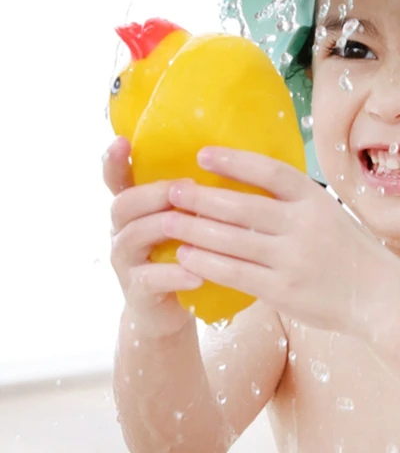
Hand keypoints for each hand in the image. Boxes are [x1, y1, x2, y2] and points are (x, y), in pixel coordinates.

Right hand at [103, 136, 202, 338]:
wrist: (172, 311)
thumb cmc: (185, 253)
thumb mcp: (186, 222)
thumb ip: (193, 196)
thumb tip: (231, 159)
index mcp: (135, 209)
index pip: (117, 180)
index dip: (115, 162)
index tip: (121, 141)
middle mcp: (123, 231)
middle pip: (123, 204)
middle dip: (153, 193)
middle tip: (185, 186)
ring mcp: (127, 262)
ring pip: (133, 237)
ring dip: (164, 227)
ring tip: (192, 224)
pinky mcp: (138, 291)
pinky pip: (150, 279)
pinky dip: (174, 274)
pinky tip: (197, 273)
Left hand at [163, 147, 383, 333]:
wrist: (380, 296)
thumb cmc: (349, 252)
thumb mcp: (329, 215)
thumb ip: (294, 203)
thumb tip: (245, 186)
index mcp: (316, 200)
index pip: (270, 172)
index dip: (235, 161)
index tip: (202, 154)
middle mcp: (304, 225)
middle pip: (242, 207)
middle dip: (201, 198)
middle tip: (170, 190)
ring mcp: (293, 259)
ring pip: (231, 241)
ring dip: (194, 230)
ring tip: (165, 222)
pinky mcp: (284, 291)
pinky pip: (235, 274)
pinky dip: (206, 263)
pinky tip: (185, 256)